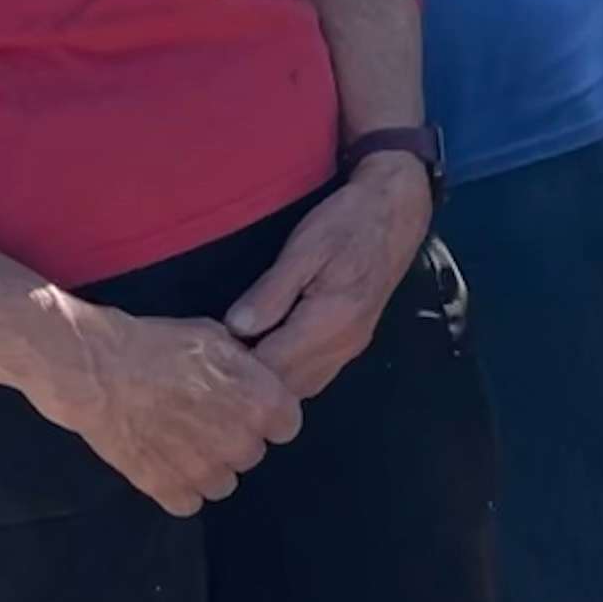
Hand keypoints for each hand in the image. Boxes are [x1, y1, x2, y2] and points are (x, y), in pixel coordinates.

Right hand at [26, 299, 301, 515]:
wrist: (98, 370)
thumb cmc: (156, 346)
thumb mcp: (216, 338)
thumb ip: (245, 368)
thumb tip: (253, 378)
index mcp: (262, 403)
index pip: (285, 426)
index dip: (264, 417)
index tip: (243, 410)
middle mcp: (241, 442)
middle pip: (251, 455)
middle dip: (231, 440)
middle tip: (200, 420)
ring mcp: (206, 470)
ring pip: (223, 483)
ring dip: (206, 468)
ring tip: (178, 442)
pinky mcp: (169, 489)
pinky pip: (189, 502)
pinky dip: (176, 487)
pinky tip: (161, 461)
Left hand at [223, 155, 434, 401]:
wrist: (396, 212)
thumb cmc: (348, 223)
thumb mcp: (304, 248)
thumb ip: (272, 292)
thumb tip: (236, 328)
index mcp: (330, 321)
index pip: (273, 367)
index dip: (236, 367)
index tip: (206, 351)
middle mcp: (343, 345)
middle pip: (287, 388)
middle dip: (249, 381)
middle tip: (213, 356)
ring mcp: (350, 348)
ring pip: (301, 388)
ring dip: (268, 382)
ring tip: (235, 357)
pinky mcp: (351, 343)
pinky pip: (313, 376)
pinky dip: (286, 375)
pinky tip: (264, 354)